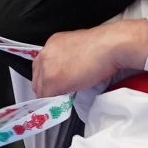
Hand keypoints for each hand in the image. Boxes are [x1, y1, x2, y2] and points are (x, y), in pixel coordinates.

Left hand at [32, 20, 147, 97]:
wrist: (110, 47)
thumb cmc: (104, 46)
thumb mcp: (80, 48)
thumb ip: (69, 59)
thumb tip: (70, 72)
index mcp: (53, 44)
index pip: (41, 65)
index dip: (47, 78)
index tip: (54, 85)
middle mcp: (46, 54)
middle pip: (37, 78)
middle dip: (46, 88)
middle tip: (59, 95)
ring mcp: (47, 68)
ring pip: (40, 90)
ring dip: (51, 96)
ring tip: (64, 99)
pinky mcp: (53, 81)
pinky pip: (47, 98)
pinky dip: (55, 103)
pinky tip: (65, 102)